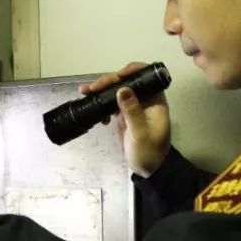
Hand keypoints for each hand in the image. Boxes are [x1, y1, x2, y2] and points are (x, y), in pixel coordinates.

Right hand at [79, 62, 170, 176]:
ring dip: (101, 90)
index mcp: (155, 100)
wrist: (146, 169)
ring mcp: (133, 106)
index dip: (132, 71)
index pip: (146, 77)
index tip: (116, 76)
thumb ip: (132, 111)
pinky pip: (111, 102)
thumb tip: (122, 89)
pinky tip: (94, 109)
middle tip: (92, 88)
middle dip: (109, 81)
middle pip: (126, 81)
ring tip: (85, 92)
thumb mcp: (140, 133)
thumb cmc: (149, 152)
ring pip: (116, 90)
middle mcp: (144, 99)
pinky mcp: (123, 114)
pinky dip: (101, 102)